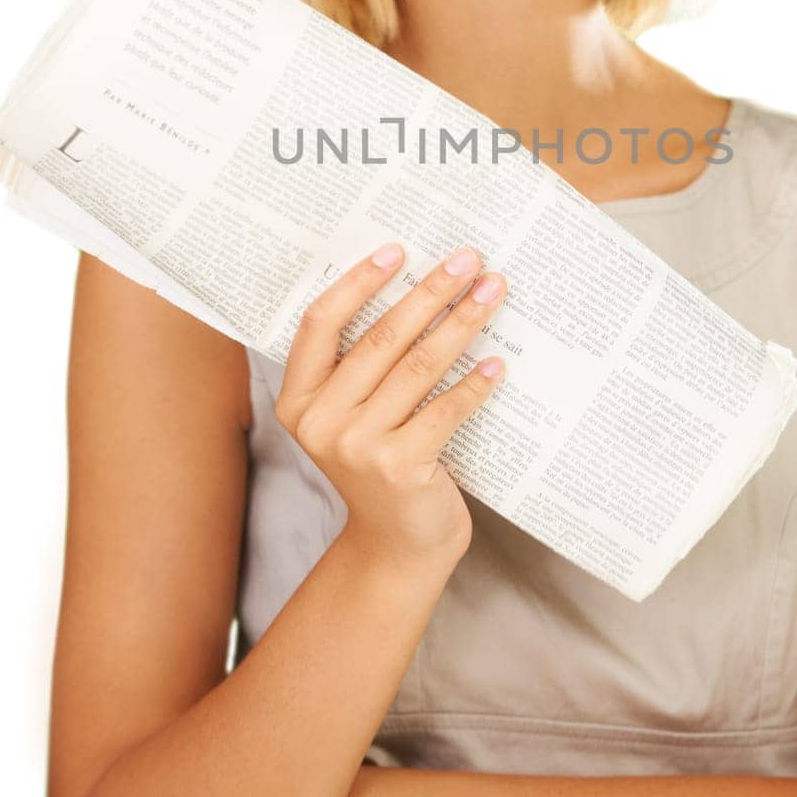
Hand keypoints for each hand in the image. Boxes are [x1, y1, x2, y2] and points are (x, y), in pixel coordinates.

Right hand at [276, 241, 508, 566]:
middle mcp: (321, 421)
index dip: (357, 282)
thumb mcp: (351, 416)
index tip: (397, 250)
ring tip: (492, 292)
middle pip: (381, 337)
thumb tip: (413, 284)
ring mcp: (358, 447)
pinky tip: (498, 364)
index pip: (321, 323)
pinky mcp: (399, 469)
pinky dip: (474, 384)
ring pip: (418, 366)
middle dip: (430, 291)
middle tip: (468, 260)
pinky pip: (445, 411)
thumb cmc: (380, 463)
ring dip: (461, 323)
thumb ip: (360, 366)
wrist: (396, 546)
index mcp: (298, 399)